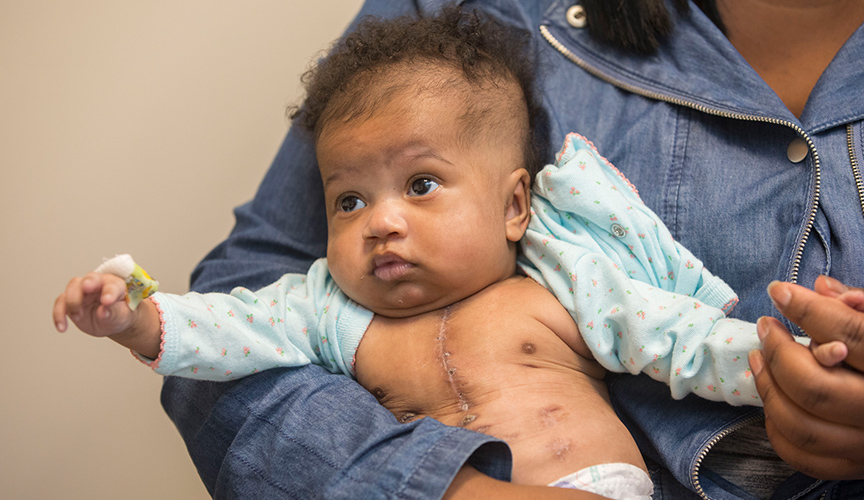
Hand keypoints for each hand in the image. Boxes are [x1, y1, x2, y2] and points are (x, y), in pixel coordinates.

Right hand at [54, 272, 136, 337]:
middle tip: (87, 289)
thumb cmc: (119, 314)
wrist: (110, 322)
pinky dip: (59, 314)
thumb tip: (103, 312)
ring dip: (72, 302)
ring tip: (78, 317)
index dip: (109, 292)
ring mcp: (82, 291)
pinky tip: (62, 327)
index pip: (112, 285)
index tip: (107, 301)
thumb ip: (113, 313)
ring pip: (72, 288)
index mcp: (115, 285)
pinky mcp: (69, 301)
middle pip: (89, 279)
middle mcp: (97, 284)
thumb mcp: (121, 316)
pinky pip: (60, 303)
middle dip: (87, 283)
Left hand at [748, 278, 863, 479]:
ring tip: (759, 357)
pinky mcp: (853, 466)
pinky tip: (774, 398)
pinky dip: (777, 427)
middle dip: (779, 353)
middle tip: (766, 327)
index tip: (778, 291)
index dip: (808, 309)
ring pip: (801, 424)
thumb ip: (857, 311)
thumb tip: (821, 289)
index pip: (851, 335)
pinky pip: (802, 455)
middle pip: (815, 386)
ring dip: (768, 388)